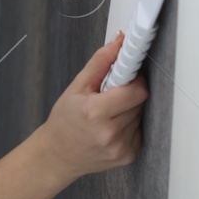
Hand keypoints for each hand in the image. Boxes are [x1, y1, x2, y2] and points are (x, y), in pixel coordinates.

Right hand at [35, 31, 146, 182]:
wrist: (58, 155)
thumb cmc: (64, 121)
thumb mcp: (76, 87)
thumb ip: (100, 62)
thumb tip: (119, 43)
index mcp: (95, 113)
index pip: (135, 91)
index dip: (135, 78)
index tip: (131, 71)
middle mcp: (110, 133)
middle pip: (140, 101)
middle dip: (129, 91)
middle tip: (111, 92)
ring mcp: (121, 147)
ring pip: (141, 114)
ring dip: (130, 107)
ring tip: (109, 111)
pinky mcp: (128, 155)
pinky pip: (140, 129)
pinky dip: (130, 123)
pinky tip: (112, 125)